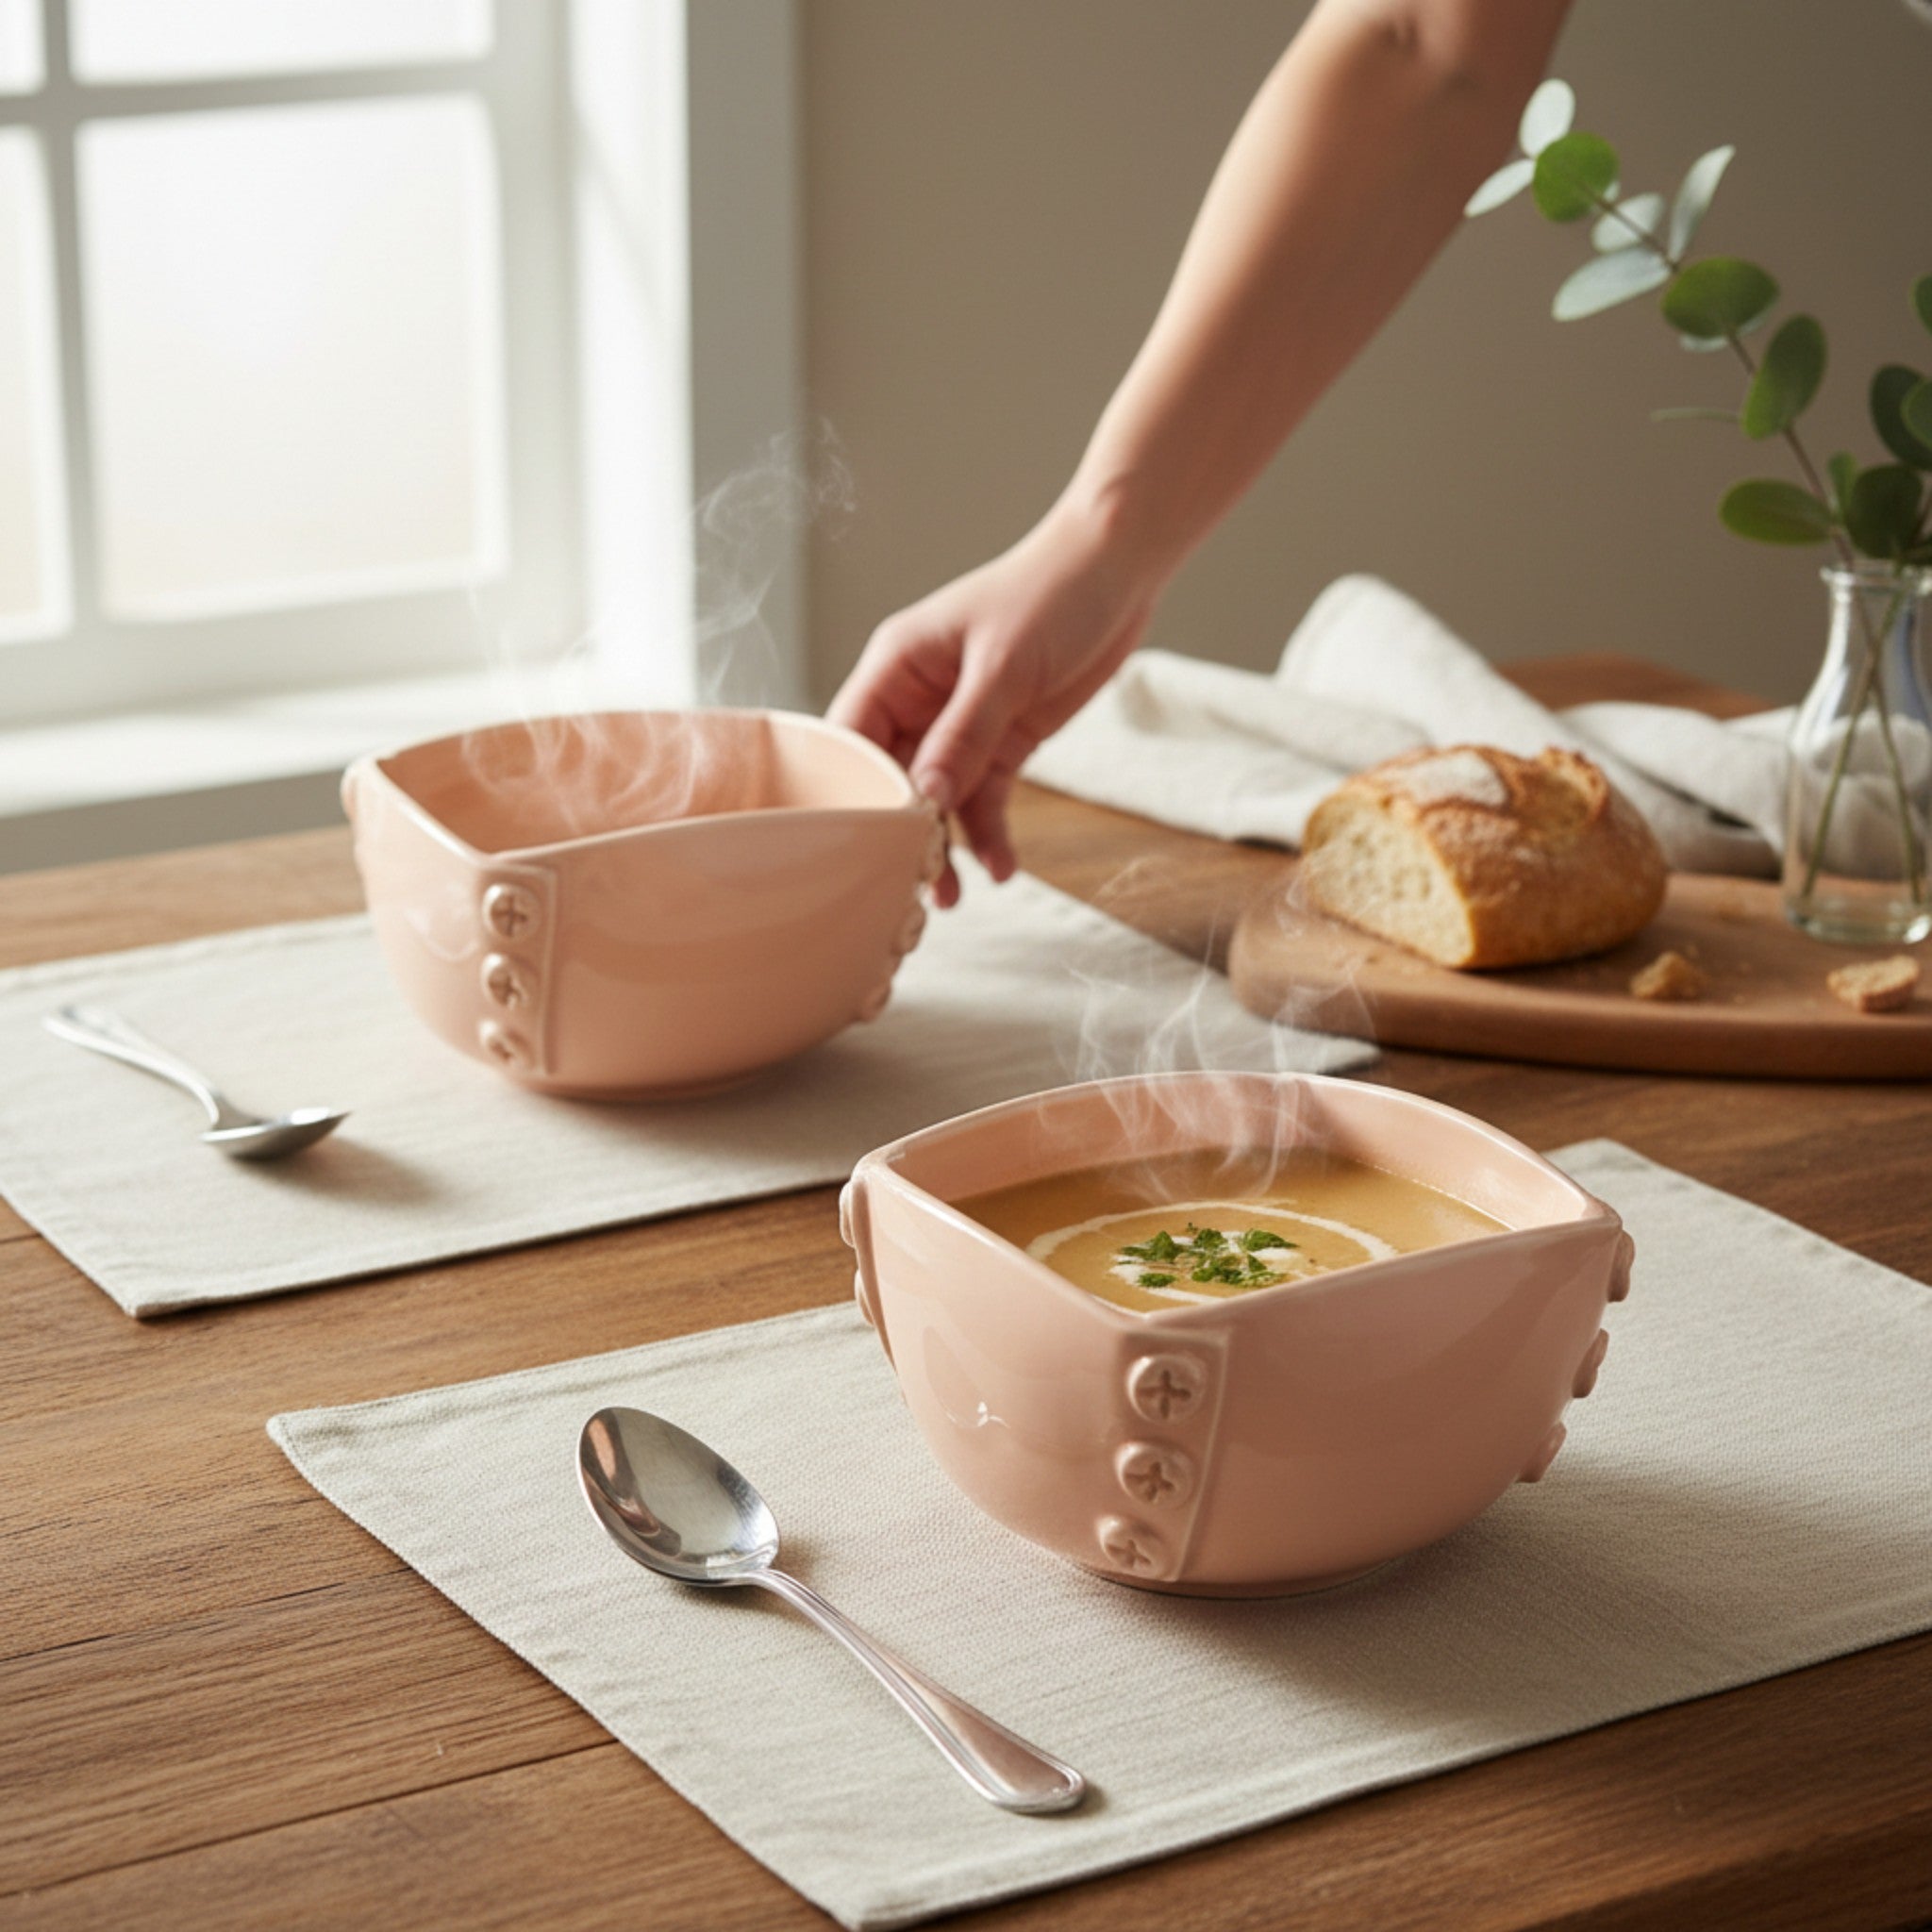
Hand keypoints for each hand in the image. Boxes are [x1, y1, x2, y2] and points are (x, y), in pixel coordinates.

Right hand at [829, 496, 1161, 906]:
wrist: (1119, 571)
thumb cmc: (1051, 594)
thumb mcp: (1004, 667)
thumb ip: (963, 736)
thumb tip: (923, 799)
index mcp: (896, 666)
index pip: (850, 738)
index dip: (848, 791)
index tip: (856, 846)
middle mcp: (918, 698)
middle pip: (890, 779)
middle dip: (898, 833)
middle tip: (903, 888)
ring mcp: (960, 723)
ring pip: (937, 798)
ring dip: (944, 846)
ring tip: (950, 897)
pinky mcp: (1003, 739)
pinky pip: (984, 797)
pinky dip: (990, 833)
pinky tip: (1001, 868)